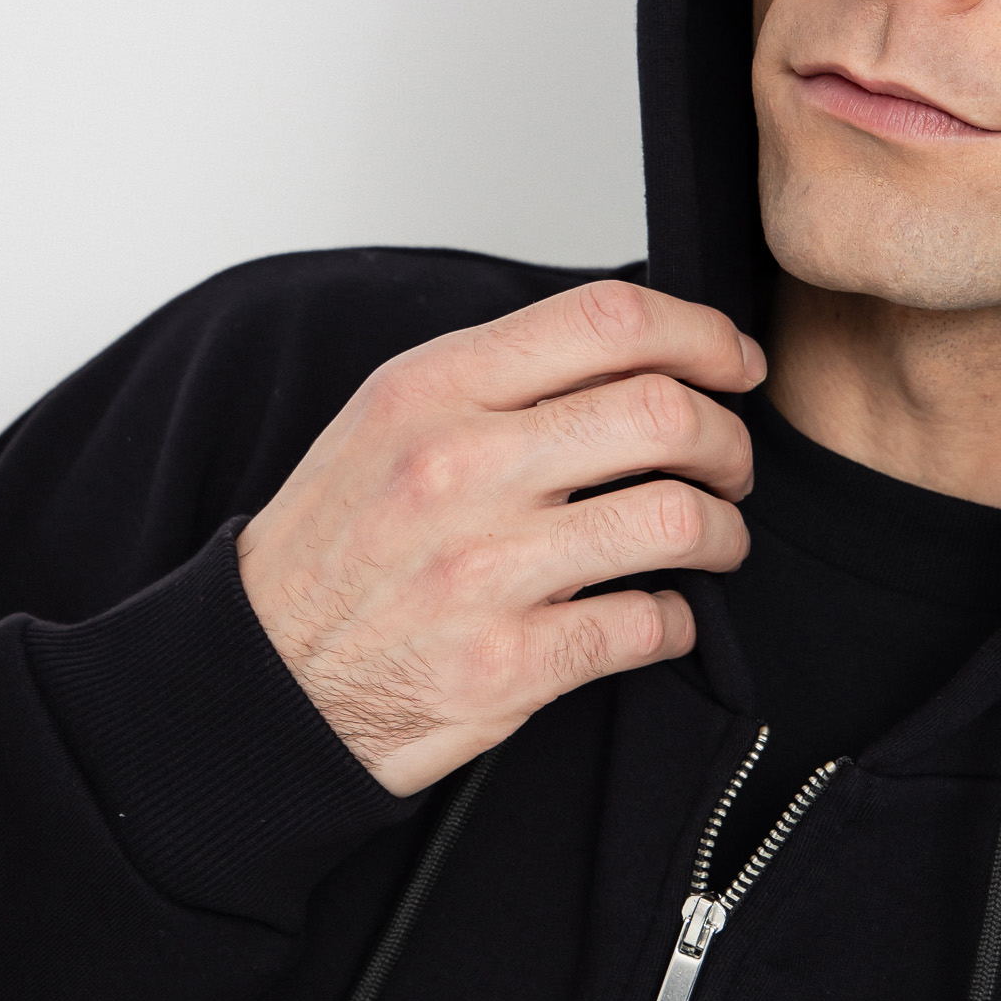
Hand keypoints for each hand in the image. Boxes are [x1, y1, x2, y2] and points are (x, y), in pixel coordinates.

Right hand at [236, 280, 761, 794]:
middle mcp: (460, 469)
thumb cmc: (338, 546)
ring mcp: (486, 570)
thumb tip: (638, 350)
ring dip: (722, 533)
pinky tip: (658, 617)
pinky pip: (651, 624)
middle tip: (731, 468)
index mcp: (434, 391)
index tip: (735, 363)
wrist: (265, 679)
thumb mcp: (391, 422)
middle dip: (729, 442)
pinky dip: (678, 622)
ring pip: (677, 519)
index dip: (703, 335)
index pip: (609, 321)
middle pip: (666, 414)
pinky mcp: (510, 664)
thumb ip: (503, 377)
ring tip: (713, 542)